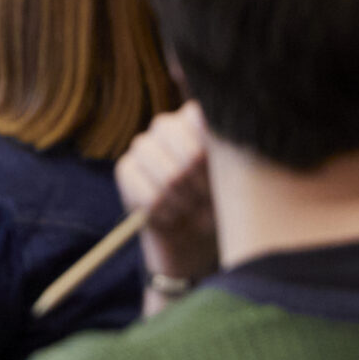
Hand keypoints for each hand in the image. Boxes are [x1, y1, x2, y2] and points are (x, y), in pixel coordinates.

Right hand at [115, 103, 216, 307]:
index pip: (202, 119)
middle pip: (190, 153)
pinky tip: (170, 215)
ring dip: (185, 203)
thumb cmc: (220, 205)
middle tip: (206, 200)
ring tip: (189, 208)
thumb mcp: (233, 181)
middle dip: (203, 188)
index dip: (216, 157)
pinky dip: (165, 214)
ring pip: (170, 176)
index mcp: (195, 120)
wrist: (192, 240)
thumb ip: (225, 155)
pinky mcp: (125, 169)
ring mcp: (143, 146)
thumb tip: (211, 145)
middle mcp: (167, 126)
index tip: (225, 178)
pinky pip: (149, 195)